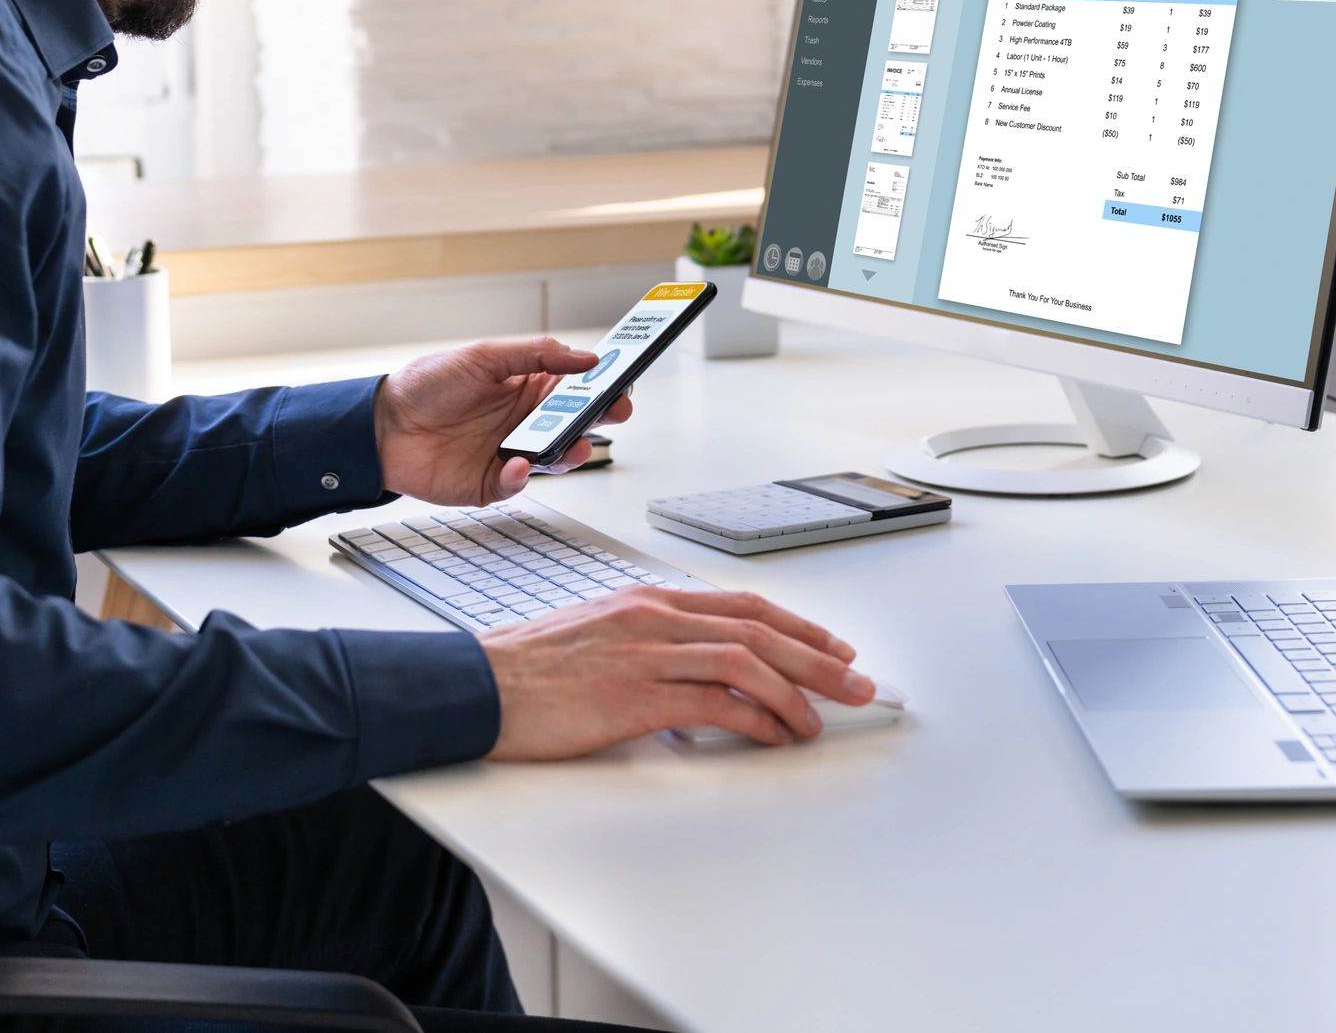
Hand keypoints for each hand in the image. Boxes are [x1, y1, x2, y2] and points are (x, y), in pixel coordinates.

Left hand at [373, 336, 633, 505]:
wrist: (380, 426)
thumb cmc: (427, 385)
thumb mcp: (483, 356)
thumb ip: (536, 355)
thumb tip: (585, 357)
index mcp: (526, 386)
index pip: (575, 385)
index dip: (601, 384)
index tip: (623, 380)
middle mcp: (523, 420)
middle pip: (575, 422)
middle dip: (599, 418)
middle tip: (615, 411)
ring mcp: (510, 452)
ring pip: (555, 457)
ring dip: (570, 452)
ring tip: (576, 445)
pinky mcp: (490, 482)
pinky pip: (517, 484)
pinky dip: (521, 476)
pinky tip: (516, 464)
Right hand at [481, 586, 875, 756]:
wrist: (478, 685)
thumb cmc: (529, 668)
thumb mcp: (599, 635)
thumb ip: (651, 643)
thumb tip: (696, 670)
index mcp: (648, 600)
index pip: (743, 606)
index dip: (797, 626)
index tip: (832, 646)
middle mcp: (655, 617)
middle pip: (759, 629)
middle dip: (817, 657)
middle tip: (857, 680)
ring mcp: (647, 653)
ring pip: (748, 661)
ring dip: (798, 690)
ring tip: (825, 716)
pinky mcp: (637, 695)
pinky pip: (717, 703)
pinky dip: (758, 720)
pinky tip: (777, 735)